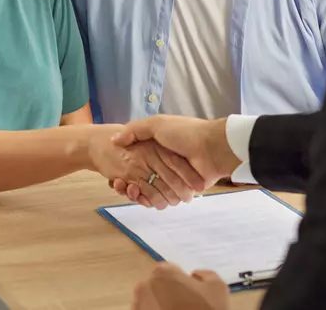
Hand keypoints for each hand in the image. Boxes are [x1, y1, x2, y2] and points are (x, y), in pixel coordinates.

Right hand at [112, 116, 240, 189]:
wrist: (212, 147)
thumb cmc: (185, 133)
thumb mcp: (157, 124)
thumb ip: (135, 130)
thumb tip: (114, 140)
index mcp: (159, 147)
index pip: (136, 159)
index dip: (124, 165)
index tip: (112, 170)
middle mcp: (165, 162)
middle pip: (141, 176)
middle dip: (127, 181)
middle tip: (116, 183)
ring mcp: (174, 177)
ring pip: (150, 189)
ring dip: (136, 192)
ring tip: (125, 189)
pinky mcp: (182, 190)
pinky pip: (163, 198)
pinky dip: (150, 200)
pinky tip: (139, 197)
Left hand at [132, 263, 229, 309]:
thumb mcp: (218, 289)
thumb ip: (206, 276)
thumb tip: (195, 277)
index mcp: (163, 274)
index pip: (171, 272)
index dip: (182, 282)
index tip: (191, 295)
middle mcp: (144, 288)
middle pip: (158, 287)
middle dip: (168, 294)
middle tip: (184, 307)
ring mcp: (138, 307)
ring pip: (150, 303)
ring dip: (160, 307)